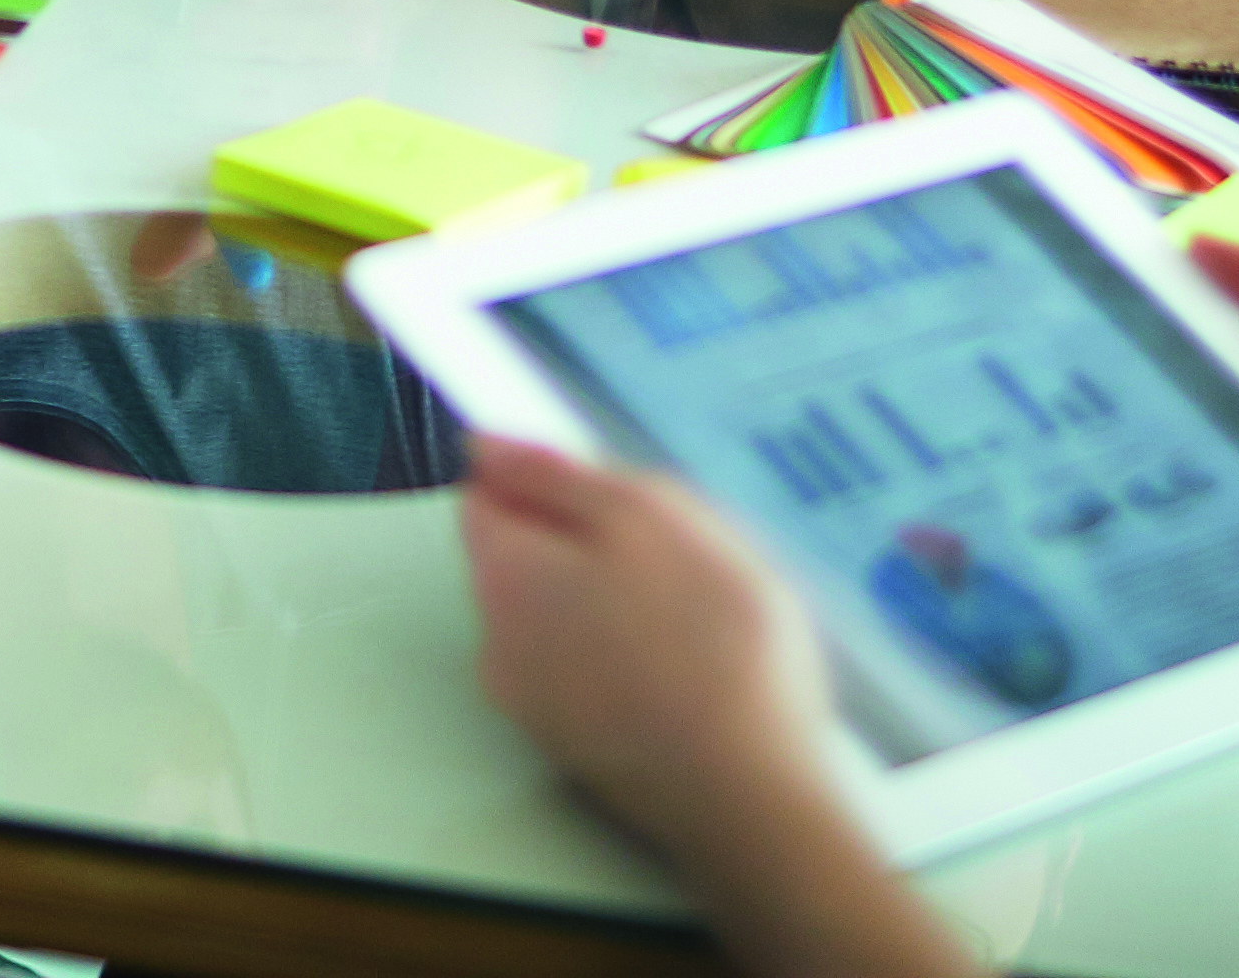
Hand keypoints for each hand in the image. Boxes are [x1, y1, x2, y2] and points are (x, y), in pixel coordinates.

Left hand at [462, 434, 849, 863]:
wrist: (752, 793)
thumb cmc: (711, 649)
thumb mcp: (647, 514)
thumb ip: (555, 474)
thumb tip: (488, 446)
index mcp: (503, 577)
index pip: (486, 496)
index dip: (549, 480)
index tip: (609, 487)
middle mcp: (498, 647)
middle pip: (526, 560)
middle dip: (589, 544)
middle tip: (673, 550)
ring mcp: (538, 709)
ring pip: (566, 620)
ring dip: (616, 605)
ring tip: (695, 613)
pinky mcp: (585, 752)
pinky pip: (595, 676)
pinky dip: (632, 663)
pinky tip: (693, 665)